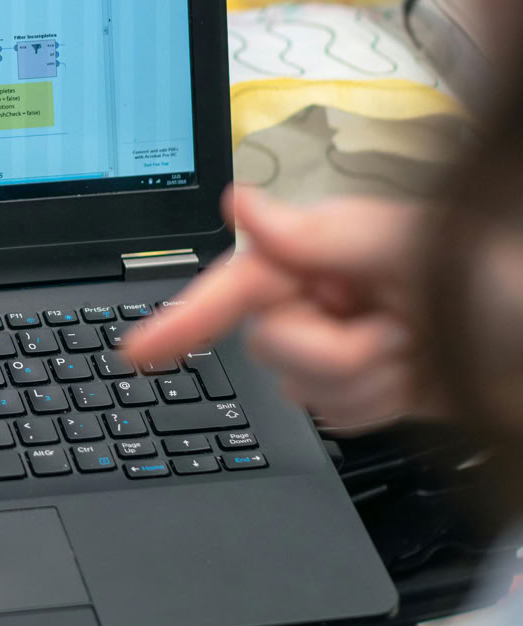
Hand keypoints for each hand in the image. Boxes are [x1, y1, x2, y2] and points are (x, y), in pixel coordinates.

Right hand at [124, 187, 443, 432]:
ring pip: (301, 389)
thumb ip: (315, 233)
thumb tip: (241, 208)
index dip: (184, 317)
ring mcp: (337, 342)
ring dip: (367, 381)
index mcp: (320, 250)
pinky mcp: (358, 386)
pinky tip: (411, 379)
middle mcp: (320, 293)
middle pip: (270, 348)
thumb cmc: (496, 279)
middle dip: (334, 352)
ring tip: (414, 351)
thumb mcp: (408, 245)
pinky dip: (377, 405)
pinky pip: (335, 417)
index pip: (236, 285)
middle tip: (395, 333)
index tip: (137, 352)